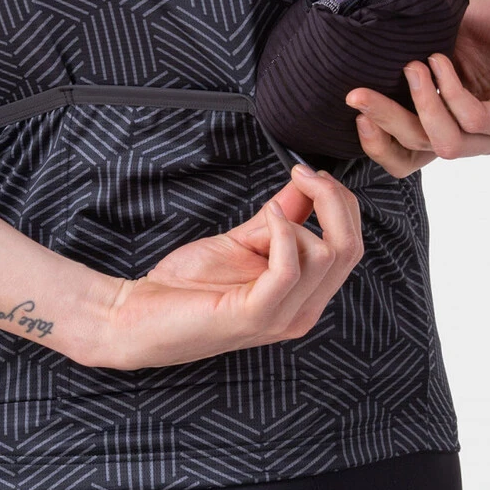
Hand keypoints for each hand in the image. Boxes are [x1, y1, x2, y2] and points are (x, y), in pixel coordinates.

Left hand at [91, 165, 363, 370]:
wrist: (139, 317)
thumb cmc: (186, 286)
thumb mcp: (243, 240)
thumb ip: (278, 217)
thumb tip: (305, 183)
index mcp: (304, 296)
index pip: (350, 246)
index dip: (339, 202)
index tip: (311, 173)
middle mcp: (302, 312)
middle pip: (349, 248)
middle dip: (333, 199)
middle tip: (304, 173)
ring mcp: (282, 317)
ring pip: (326, 255)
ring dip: (300, 218)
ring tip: (269, 211)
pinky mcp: (256, 315)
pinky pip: (289, 268)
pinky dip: (282, 232)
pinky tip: (268, 218)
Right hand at [344, 0, 489, 177]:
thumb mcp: (444, 34)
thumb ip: (410, 47)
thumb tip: (364, 44)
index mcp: (451, 119)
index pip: (405, 153)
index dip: (375, 139)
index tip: (354, 104)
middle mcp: (474, 135)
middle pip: (415, 152)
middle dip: (382, 123)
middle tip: (358, 94)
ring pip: (443, 144)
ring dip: (419, 104)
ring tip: (414, 65)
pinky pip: (473, 119)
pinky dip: (449, 91)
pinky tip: (442, 59)